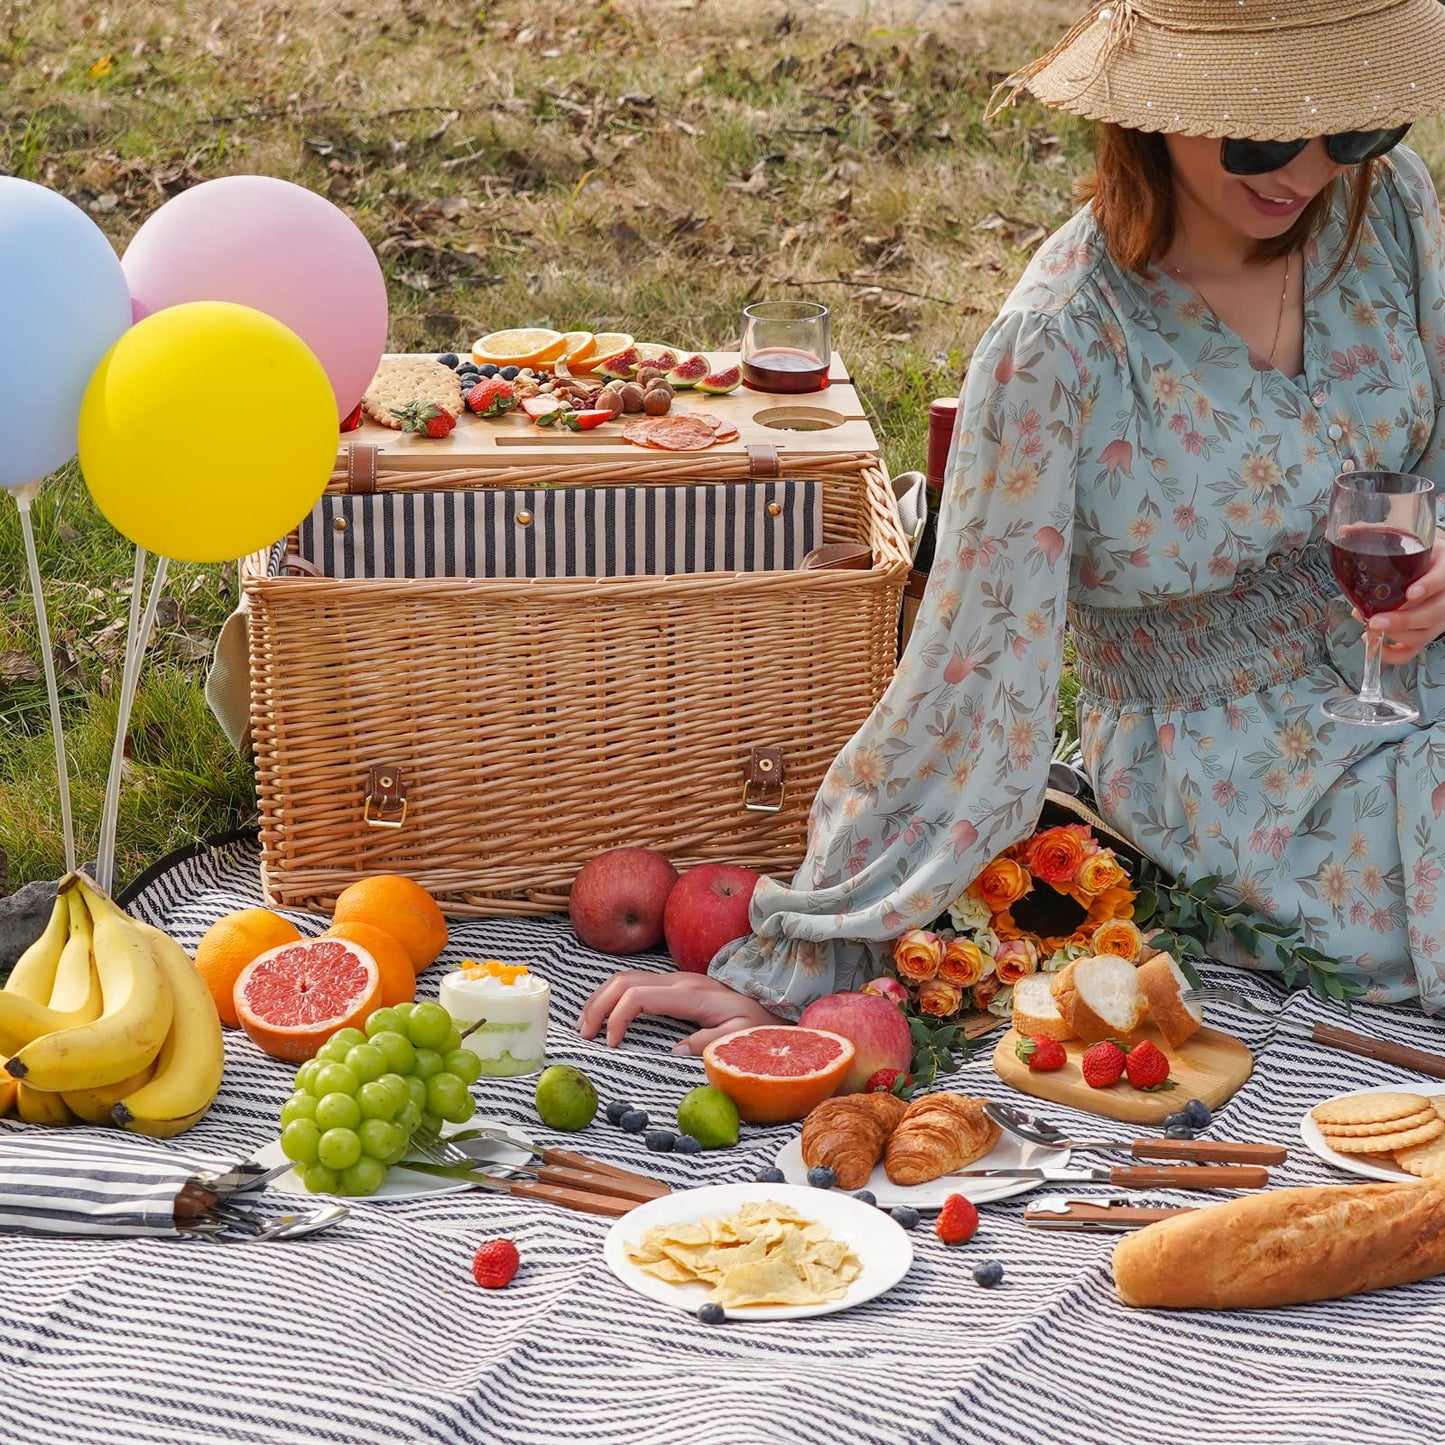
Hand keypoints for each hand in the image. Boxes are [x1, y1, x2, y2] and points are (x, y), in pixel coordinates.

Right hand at [577, 969, 779, 1054]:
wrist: (773, 1005)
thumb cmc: (757, 1025)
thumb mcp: (739, 1038)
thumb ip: (708, 1043)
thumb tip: (674, 1050)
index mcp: (691, 994)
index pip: (640, 995)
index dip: (617, 1018)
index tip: (611, 1045)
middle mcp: (679, 981)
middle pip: (624, 980)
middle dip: (598, 1005)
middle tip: (584, 1035)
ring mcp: (675, 980)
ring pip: (625, 977)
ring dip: (600, 998)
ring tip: (585, 1026)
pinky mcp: (675, 985)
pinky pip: (634, 983)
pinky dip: (612, 996)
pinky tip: (604, 1015)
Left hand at [1366, 536, 1444, 664]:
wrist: (1438, 566)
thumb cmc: (1422, 555)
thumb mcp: (1410, 539)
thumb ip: (1380, 533)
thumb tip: (1346, 530)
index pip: (1443, 578)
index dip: (1430, 586)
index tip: (1411, 592)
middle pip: (1433, 614)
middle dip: (1402, 620)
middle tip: (1374, 620)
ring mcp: (1440, 617)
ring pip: (1423, 634)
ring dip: (1393, 634)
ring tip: (1368, 623)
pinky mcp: (1427, 633)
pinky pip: (1413, 652)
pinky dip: (1392, 655)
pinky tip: (1373, 644)